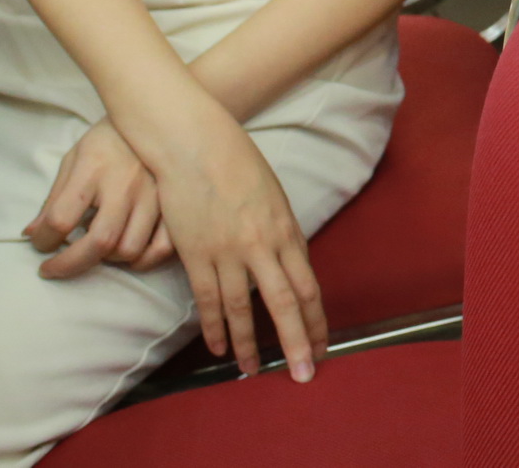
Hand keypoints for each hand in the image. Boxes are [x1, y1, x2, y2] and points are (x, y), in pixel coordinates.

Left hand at [26, 119, 175, 277]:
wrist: (157, 115)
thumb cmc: (108, 140)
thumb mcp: (74, 160)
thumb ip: (54, 199)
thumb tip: (32, 234)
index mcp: (93, 169)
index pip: (61, 218)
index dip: (43, 241)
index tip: (40, 244)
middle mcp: (125, 184)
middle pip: (99, 241)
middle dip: (71, 264)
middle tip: (55, 267)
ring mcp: (155, 195)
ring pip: (130, 249)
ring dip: (108, 259)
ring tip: (97, 250)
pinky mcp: (176, 203)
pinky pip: (163, 247)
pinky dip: (142, 260)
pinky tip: (128, 253)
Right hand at [142, 105, 326, 382]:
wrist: (196, 144)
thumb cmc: (238, 164)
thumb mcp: (274, 198)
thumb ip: (283, 234)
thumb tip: (290, 265)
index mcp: (287, 231)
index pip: (308, 287)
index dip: (316, 320)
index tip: (322, 345)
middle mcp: (262, 246)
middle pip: (285, 304)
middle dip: (297, 342)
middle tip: (303, 374)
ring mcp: (228, 252)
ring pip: (242, 309)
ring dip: (249, 345)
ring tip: (252, 372)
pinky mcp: (196, 254)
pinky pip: (207, 299)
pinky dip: (214, 326)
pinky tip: (219, 348)